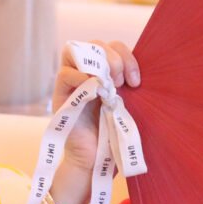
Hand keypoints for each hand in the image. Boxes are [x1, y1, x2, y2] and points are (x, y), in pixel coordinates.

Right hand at [52, 40, 140, 181]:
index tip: (137, 82)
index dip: (128, 58)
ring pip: (75, 51)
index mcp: (107, 74)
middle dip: (114, 57)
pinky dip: (80, 76)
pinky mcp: (60, 96)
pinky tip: (95, 90)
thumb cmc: (115, 134)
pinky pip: (64, 74)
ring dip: (97, 62)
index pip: (114, 48)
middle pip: (96, 44)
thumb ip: (131, 88)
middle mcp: (88, 74)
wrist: (97, 160)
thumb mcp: (129, 106)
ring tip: (110, 83)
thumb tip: (142, 76)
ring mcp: (72, 83)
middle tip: (124, 82)